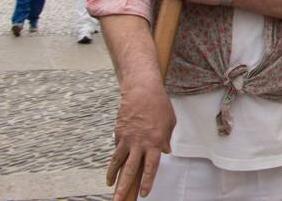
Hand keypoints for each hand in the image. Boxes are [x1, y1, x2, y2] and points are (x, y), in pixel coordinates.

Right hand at [106, 77, 174, 200]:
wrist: (142, 91)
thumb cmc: (159, 106)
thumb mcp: (170, 122)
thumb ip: (167, 139)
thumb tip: (165, 152)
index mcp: (155, 142)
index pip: (151, 167)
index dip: (147, 182)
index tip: (144, 193)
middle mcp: (140, 143)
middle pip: (131, 170)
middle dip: (125, 187)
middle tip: (119, 200)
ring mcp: (127, 139)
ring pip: (118, 162)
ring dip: (114, 176)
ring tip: (111, 186)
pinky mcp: (118, 134)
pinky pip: (117, 150)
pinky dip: (115, 159)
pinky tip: (113, 167)